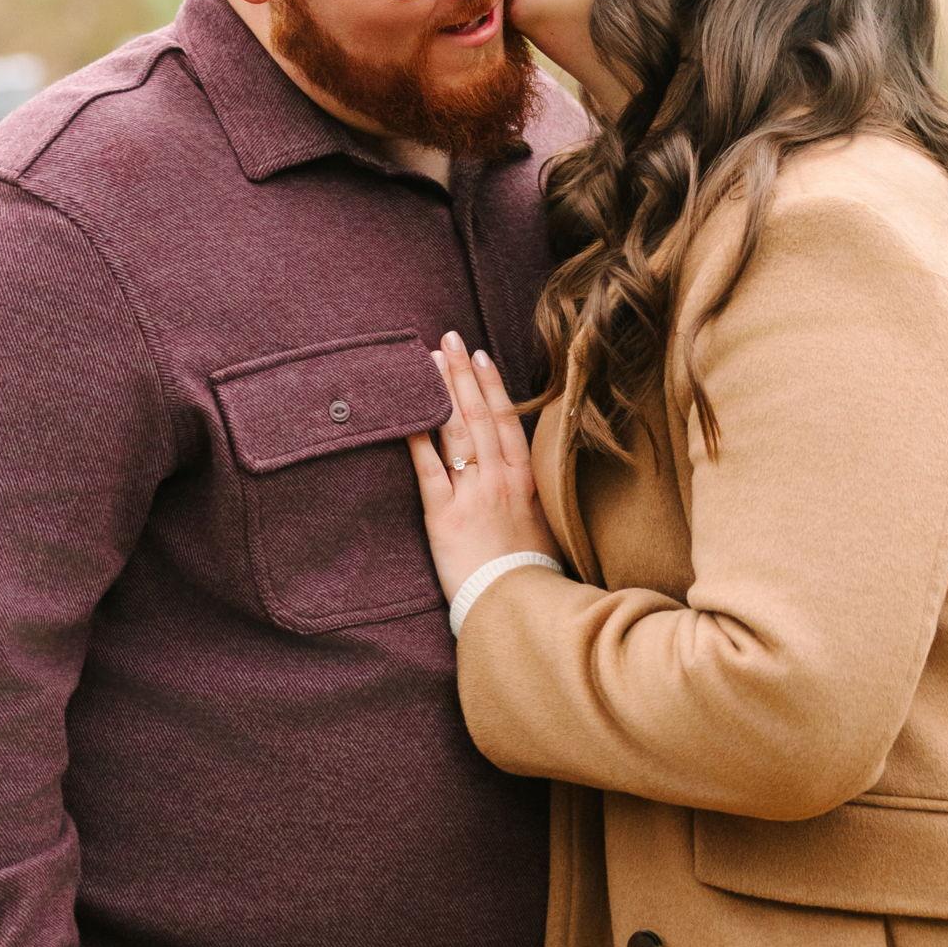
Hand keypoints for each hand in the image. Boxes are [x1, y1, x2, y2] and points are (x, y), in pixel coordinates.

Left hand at [407, 331, 559, 603]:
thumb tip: (521, 479)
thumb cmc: (532, 573)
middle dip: (461, 374)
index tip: (479, 356)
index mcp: (524, 479)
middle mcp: (499, 478)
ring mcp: (472, 494)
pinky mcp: (444, 516)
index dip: (491, 384)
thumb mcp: (542, 524)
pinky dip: (416, 437)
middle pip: (479, 415)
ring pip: (455, 431)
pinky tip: (405, 412)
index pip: (506, 419)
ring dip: (441, 392)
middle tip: (448, 339)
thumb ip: (529, 496)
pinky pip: (427, 468)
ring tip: (426, 361)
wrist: (519, 606)